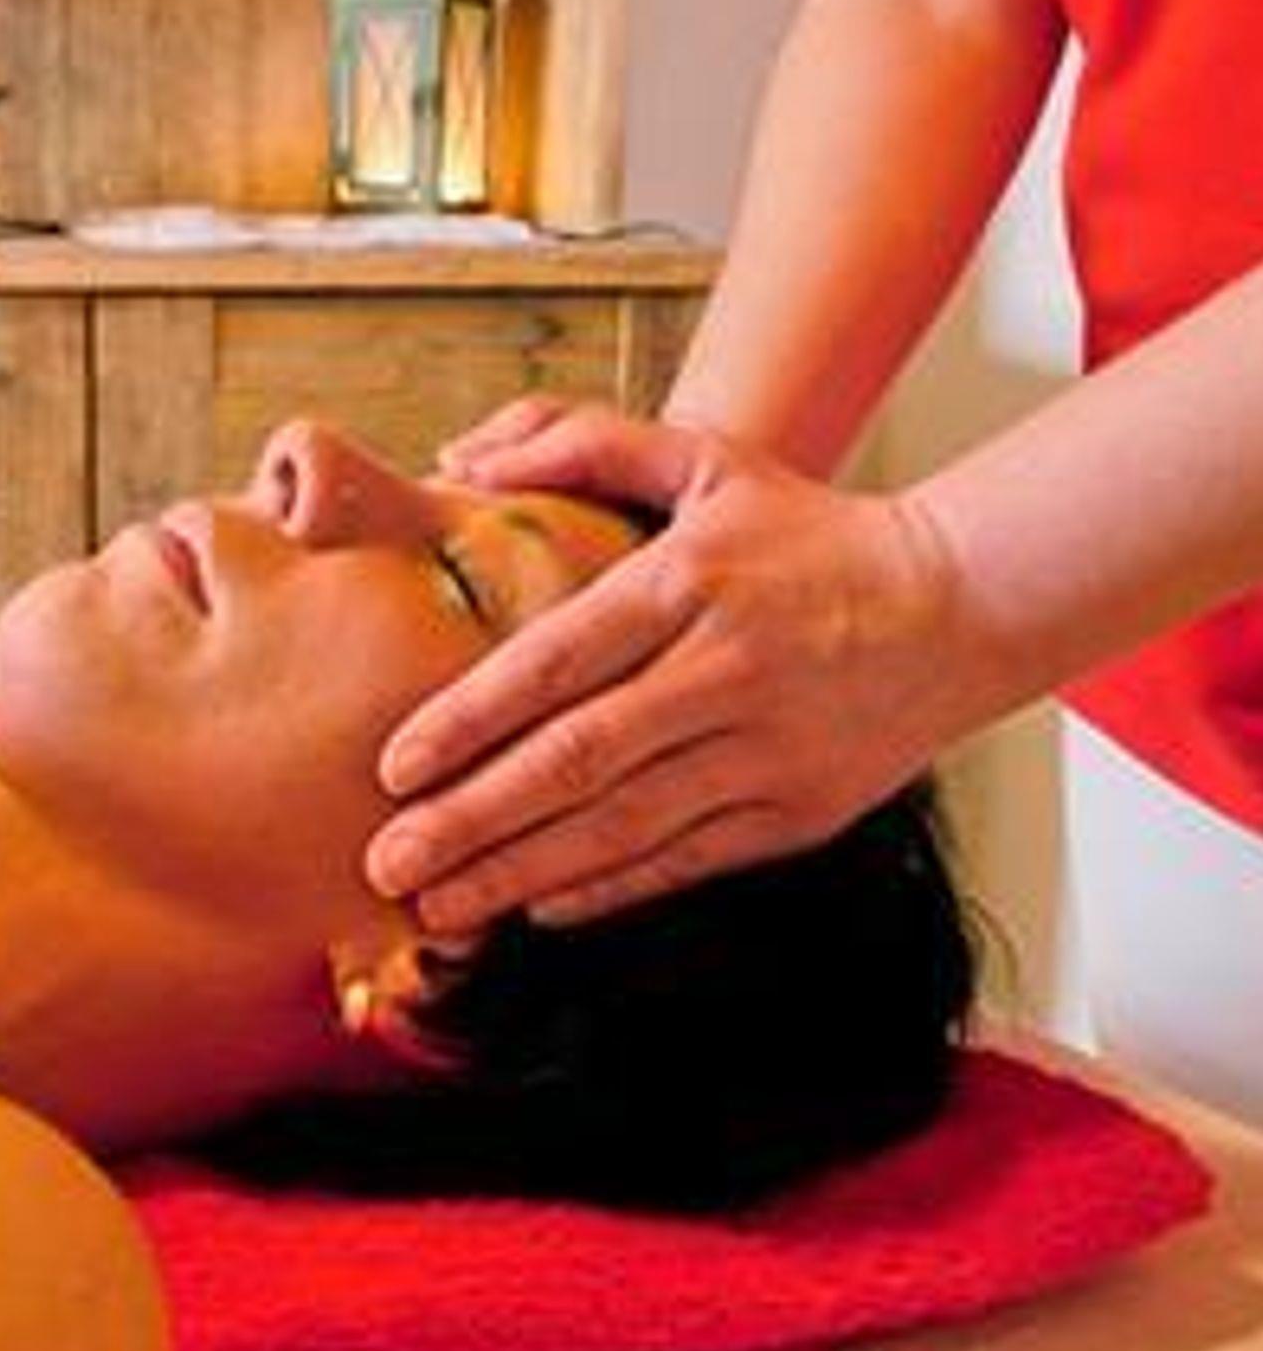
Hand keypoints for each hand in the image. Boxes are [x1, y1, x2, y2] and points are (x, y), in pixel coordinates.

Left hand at [368, 401, 987, 932]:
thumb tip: (466, 462)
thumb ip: (583, 443)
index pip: (558, 660)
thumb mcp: (707, 458)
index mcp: (691, 582)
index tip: (394, 765)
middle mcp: (728, 671)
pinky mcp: (799, 813)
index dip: (470, 717)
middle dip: (472, 818)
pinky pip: (685, 861)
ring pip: (623, 827)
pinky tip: (535, 908)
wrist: (964, 603)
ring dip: (520, 872)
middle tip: (385, 861)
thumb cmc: (808, 533)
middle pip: (578, 759)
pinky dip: (607, 889)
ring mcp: (768, 752)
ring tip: (437, 906)